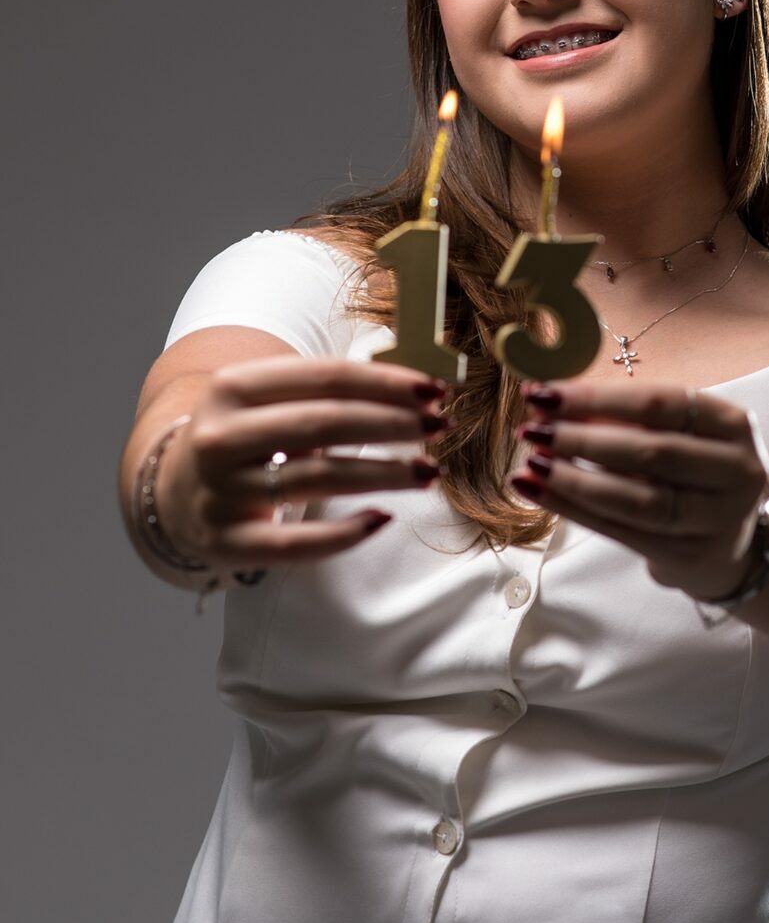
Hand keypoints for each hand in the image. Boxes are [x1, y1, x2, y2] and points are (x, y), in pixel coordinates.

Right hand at [153, 357, 448, 571]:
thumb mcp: (270, 400)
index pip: (325, 378)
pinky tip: (383, 519)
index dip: (386, 383)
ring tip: (430, 471)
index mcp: (233, 387)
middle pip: (325, 423)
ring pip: (317, 479)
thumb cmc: (247, 437)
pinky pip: (294, 544)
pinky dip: (343, 534)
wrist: (173, 491)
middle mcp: (219, 437)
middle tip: (440, 426)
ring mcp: (220, 492)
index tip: (435, 390)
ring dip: (384, 474)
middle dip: (392, 423)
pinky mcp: (226, 542)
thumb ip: (331, 390)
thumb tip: (420, 389)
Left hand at [510, 381, 768, 600]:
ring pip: (636, 499)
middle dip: (582, 438)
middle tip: (532, 428)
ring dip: (574, 479)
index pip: (660, 403)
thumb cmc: (691, 473)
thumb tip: (548, 396)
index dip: (598, 398)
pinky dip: (573, 509)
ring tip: (532, 463)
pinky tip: (538, 491)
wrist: (730, 542)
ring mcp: (718, 519)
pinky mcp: (689, 555)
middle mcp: (736, 470)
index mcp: (733, 423)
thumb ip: (622, 417)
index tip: (545, 392)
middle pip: (650, 451)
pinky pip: (621, 532)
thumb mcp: (675, 435)